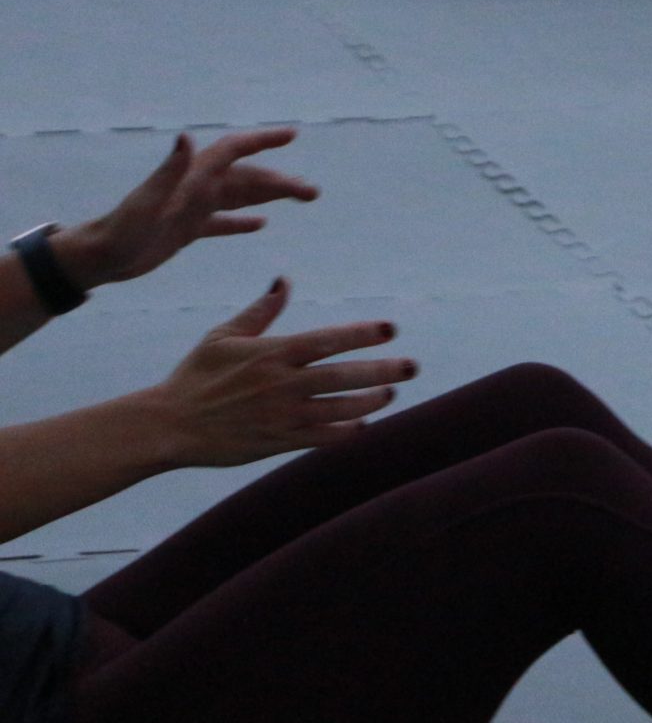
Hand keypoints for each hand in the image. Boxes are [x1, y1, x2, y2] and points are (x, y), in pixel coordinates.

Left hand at [53, 127, 316, 292]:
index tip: (291, 136)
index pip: (233, 151)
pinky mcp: (187, 229)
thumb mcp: (147, 203)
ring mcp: (193, 209)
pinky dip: (242, 221)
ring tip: (302, 199)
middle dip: (281, 181)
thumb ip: (169, 170)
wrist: (99, 258)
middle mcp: (196, 189)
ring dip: (270, 196)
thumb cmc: (121, 232)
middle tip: (313, 192)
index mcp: (192, 179)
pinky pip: (223, 222)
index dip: (262, 141)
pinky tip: (260, 225)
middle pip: (246, 178)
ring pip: (240, 197)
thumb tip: (187, 137)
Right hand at [143, 278, 413, 468]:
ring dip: (371, 401)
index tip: (390, 329)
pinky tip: (364, 423)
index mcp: (271, 354)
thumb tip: (284, 281)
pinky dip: (347, 431)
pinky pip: (323, 438)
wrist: (168, 426)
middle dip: (383, 371)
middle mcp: (281, 385)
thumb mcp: (223, 337)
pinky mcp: (279, 442)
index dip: (362, 335)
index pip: (327, 341)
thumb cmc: (195, 376)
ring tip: (391, 393)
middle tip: (412, 366)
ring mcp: (282, 416)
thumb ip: (260, 311)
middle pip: (344, 376)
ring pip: (341, 409)